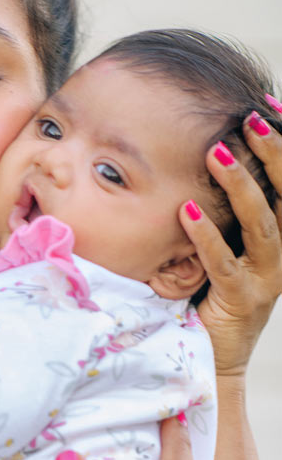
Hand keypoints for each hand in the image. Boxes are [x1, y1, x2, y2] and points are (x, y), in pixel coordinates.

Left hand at [181, 104, 281, 376]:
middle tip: (249, 118)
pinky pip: (224, 263)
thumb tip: (206, 155)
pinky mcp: (240, 300)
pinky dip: (207, 235)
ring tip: (216, 152)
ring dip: (241, 187)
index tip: (267, 104)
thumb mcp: (230, 244)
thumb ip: (228, 210)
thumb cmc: (217, 291)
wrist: (218, 356)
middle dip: (272, 154)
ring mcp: (266, 278)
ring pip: (263, 225)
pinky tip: (187, 210)